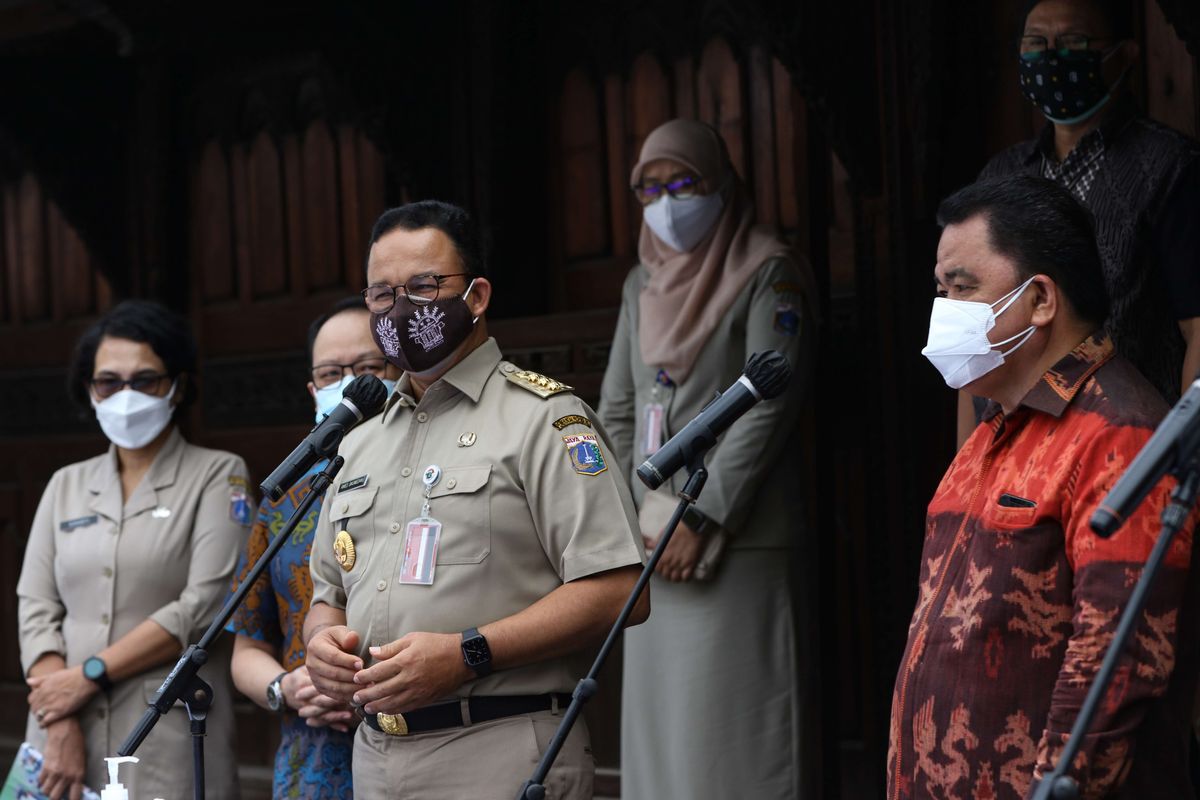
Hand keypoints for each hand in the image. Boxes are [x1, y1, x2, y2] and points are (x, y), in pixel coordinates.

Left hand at [28, 667, 97, 726]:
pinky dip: (43, 724)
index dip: (34, 702)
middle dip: (36, 711)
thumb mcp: (55, 674)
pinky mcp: (59, 712)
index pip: (31, 699)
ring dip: (39, 717)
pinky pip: (46, 721)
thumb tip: (28, 681)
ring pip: (38, 715)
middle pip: (34, 708)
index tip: (37, 703)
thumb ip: (40, 679)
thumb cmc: (73, 675)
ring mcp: (52, 705)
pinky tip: (44, 725)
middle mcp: (45, 697)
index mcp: (43, 688)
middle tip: (39, 713)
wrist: (86, 679)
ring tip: (42, 719)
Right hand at [39, 717, 84, 799]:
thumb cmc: (76, 744)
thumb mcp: (81, 760)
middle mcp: (66, 776)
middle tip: (56, 794)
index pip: (74, 796)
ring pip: (45, 791)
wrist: (65, 732)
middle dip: (55, 798)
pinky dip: (42, 781)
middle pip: (55, 797)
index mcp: (78, 775)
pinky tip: (45, 777)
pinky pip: (40, 781)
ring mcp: (55, 773)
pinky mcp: (45, 767)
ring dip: (47, 789)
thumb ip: (76, 774)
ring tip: (51, 785)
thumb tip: (71, 786)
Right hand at [286, 666, 354, 731]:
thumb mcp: (307, 664)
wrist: (284, 690)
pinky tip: (346, 727)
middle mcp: (303, 697)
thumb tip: (345, 645)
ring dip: (337, 714)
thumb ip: (321, 660)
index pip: (320, 682)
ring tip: (351, 713)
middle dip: (340, 698)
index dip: (338, 677)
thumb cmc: (301, 674)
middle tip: (357, 695)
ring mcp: (307, 709)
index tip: (355, 673)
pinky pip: (323, 723)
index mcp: (303, 682)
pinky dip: (334, 725)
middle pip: (322, 700)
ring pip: (322, 713)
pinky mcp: (312, 717)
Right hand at [305, 626, 361, 703]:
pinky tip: (360, 693)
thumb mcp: (340, 632)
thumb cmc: (336, 638)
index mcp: (315, 647)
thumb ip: (347, 635)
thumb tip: (352, 639)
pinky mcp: (320, 688)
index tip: (361, 663)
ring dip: (351, 688)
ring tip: (367, 687)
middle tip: (368, 677)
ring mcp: (314, 678)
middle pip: (333, 673)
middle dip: (352, 676)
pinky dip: (348, 696)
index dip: (347, 661)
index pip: (332, 656)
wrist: (324, 647)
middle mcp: (311, 664)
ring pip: (334, 687)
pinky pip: (334, 695)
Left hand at [352, 632, 469, 714]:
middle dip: (365, 695)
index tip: (355, 679)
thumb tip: (372, 652)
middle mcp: (409, 678)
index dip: (364, 677)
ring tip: (367, 708)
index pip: (377, 672)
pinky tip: (385, 711)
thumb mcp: (413, 638)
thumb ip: (391, 647)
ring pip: (391, 703)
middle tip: (354, 698)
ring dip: (377, 706)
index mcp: (405, 661)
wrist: (462, 657)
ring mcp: (417, 691)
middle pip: (381, 690)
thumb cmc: (437, 644)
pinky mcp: (425, 699)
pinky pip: (405, 708)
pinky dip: (393, 710)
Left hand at [655, 521, 704, 581]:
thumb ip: (655, 543)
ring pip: (675, 579)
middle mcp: (670, 561)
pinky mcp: (691, 564)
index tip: (663, 566)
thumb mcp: (663, 534)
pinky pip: (686, 578)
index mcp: (661, 555)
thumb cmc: (678, 528)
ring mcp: (680, 564)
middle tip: (671, 569)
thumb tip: (649, 545)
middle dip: (668, 573)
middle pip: (665, 575)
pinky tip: (686, 573)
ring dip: (676, 576)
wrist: (692, 526)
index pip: (656, 568)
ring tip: (679, 572)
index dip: (659, 568)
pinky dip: (686, 577)